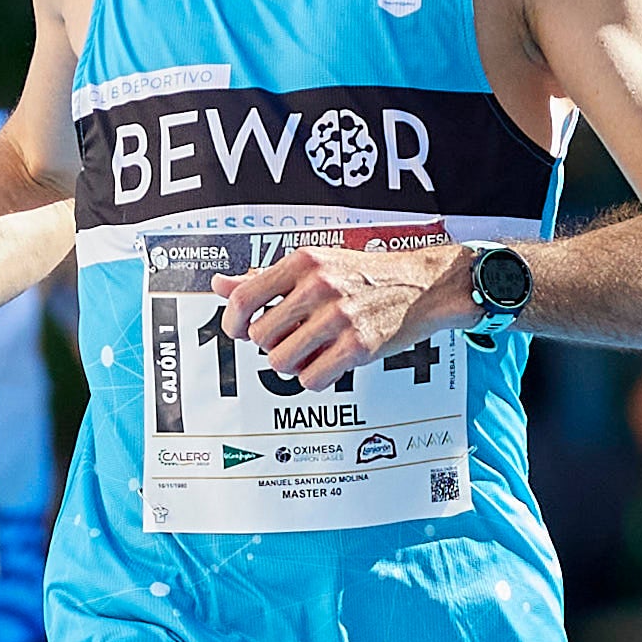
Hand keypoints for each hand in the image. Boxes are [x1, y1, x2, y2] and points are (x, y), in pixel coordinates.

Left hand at [218, 239, 473, 387]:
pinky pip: (311, 379)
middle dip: (269, 345)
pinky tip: (328, 362)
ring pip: (280, 362)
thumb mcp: (314, 264)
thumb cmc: (363, 275)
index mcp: (302, 262)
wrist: (420, 286)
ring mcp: (338, 318)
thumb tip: (221, 284)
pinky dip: (314, 377)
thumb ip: (265, 278)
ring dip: (291, 363)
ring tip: (310, 351)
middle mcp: (318, 286)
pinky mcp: (357, 347)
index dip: (232, 322)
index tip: (238, 331)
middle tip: (289, 338)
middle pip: (259, 337)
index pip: (243, 298)